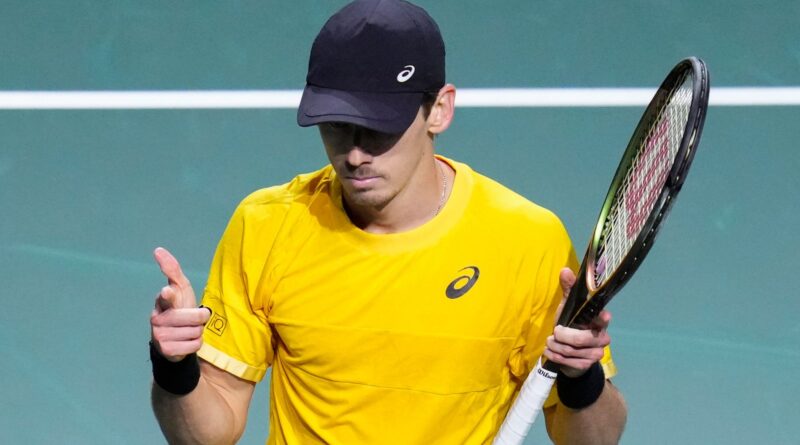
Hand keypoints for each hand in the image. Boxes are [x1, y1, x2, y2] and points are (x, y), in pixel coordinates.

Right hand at [150, 247, 210, 361]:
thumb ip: (172, 270)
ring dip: (198, 331)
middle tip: (196, 318)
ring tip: (188, 329)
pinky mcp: (166, 350)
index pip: (167, 297)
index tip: (168, 291)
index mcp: (163, 301)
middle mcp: (157, 318)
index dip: (169, 295)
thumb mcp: (180, 288)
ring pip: (195, 332)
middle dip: (200, 318)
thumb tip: (158, 249)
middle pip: (193, 318)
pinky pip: (194, 345)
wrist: (175, 337)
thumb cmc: (180, 307)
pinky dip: (195, 344)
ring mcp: (160, 335)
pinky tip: (186, 341)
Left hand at [544, 267, 611, 377]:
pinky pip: (568, 361)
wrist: (567, 353)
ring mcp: (596, 353)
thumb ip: (568, 289)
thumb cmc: (569, 325)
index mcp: (599, 321)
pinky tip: (551, 351)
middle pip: (581, 338)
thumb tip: (565, 270)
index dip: (602, 318)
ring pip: (572, 351)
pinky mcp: (587, 365)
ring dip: (555, 346)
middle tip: (554, 332)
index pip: (603, 318)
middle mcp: (602, 337)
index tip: (603, 316)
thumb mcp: (567, 306)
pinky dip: (554, 355)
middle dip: (562, 335)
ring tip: (550, 342)